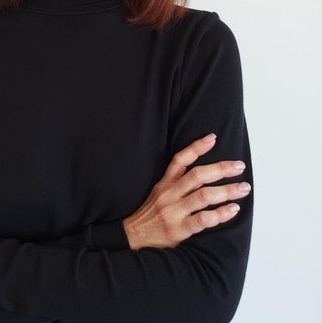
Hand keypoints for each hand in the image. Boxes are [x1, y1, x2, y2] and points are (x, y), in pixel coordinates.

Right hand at [122, 134, 250, 250]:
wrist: (132, 237)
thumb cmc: (151, 215)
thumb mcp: (158, 192)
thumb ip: (176, 183)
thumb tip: (204, 173)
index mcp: (164, 183)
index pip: (180, 160)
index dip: (196, 147)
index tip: (213, 138)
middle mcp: (169, 194)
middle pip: (197, 176)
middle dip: (221, 169)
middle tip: (239, 166)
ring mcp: (173, 212)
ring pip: (204, 196)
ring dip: (227, 191)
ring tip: (243, 188)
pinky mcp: (178, 230)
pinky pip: (203, 219)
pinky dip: (220, 214)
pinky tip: (233, 209)